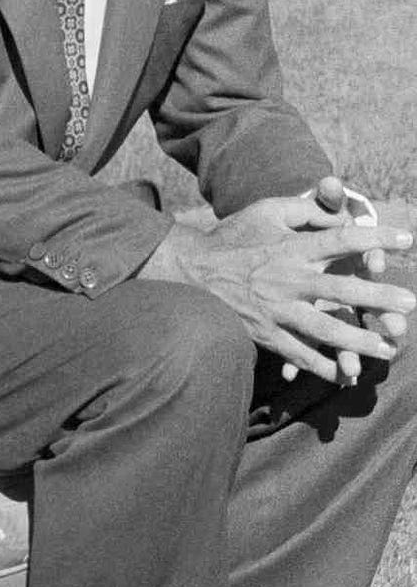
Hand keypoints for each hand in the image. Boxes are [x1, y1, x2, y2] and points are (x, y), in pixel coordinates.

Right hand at [139, 190, 414, 385]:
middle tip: (410, 304)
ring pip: (326, 331)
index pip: (344, 240)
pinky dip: (322, 367)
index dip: (378, 238)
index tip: (408, 240)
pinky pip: (299, 354)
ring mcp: (278, 311)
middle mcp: (289, 280)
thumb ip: (305, 211)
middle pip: (344, 291)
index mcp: (293, 249)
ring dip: (360, 342)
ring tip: (388, 350)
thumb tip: (340, 217)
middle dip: (380, 299)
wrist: (191, 270)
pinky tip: (345, 376)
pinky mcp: (266, 333)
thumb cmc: (233, 237)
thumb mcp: (266, 210)